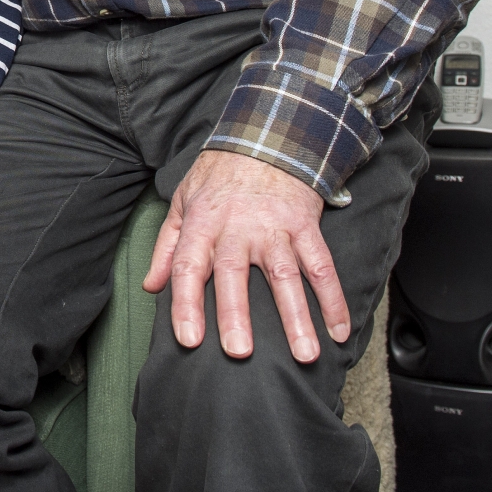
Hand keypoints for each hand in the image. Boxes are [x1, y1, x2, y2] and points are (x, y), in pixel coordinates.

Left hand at [142, 149, 348, 364]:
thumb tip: (151, 286)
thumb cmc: (218, 175)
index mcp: (202, 223)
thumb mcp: (183, 202)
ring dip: (297, 317)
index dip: (186, 304)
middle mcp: (237, 227)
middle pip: (235, 274)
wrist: (265, 135)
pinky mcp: (305, 225)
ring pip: (286, 276)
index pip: (188, 267)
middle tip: (239, 352)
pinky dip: (333, 299)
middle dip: (236, 314)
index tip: (189, 339)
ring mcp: (275, 227)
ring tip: (304, 355)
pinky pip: (322, 265)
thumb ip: (167, 247)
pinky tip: (339, 330)